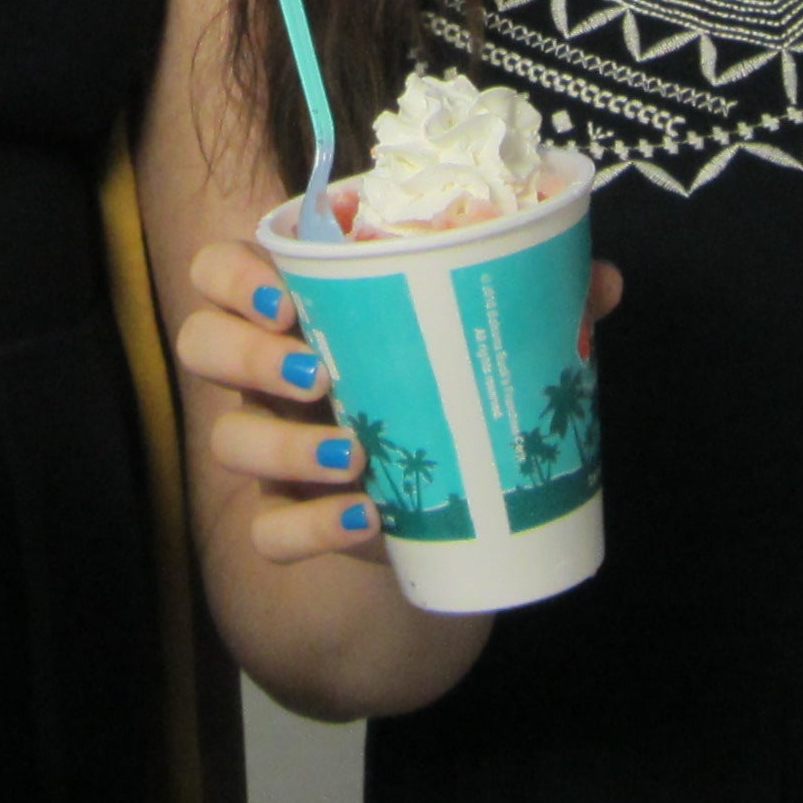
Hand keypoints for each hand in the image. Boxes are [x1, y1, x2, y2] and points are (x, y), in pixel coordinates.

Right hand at [178, 241, 621, 566]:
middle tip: (317, 373)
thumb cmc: (441, 386)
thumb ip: (535, 304)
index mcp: (294, 307)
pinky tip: (365, 520)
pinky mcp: (287, 520)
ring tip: (350, 453)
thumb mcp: (476, 341)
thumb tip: (604, 281)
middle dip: (246, 356)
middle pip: (199, 344)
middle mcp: (262, 373)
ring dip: (281, 447)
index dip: (231, 276)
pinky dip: (310, 528)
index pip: (218, 271)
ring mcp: (267, 448)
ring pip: (225, 442)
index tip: (285, 295)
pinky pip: (266, 531)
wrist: (439, 503)